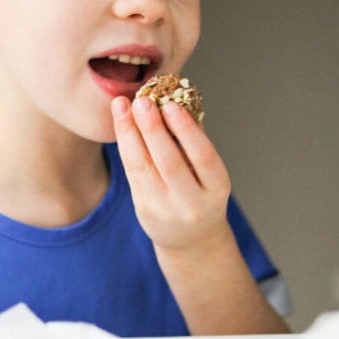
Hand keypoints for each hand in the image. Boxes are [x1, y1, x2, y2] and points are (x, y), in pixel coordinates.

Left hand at [110, 95, 232, 252]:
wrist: (191, 239)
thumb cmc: (202, 193)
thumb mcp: (209, 174)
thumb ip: (195, 143)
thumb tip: (177, 99)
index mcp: (217, 189)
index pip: (203, 157)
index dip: (187, 130)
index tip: (171, 104)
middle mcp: (192, 202)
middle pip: (169, 162)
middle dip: (152, 129)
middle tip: (141, 100)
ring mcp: (165, 208)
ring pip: (143, 166)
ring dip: (130, 132)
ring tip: (123, 105)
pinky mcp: (144, 208)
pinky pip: (131, 172)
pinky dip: (125, 144)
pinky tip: (122, 123)